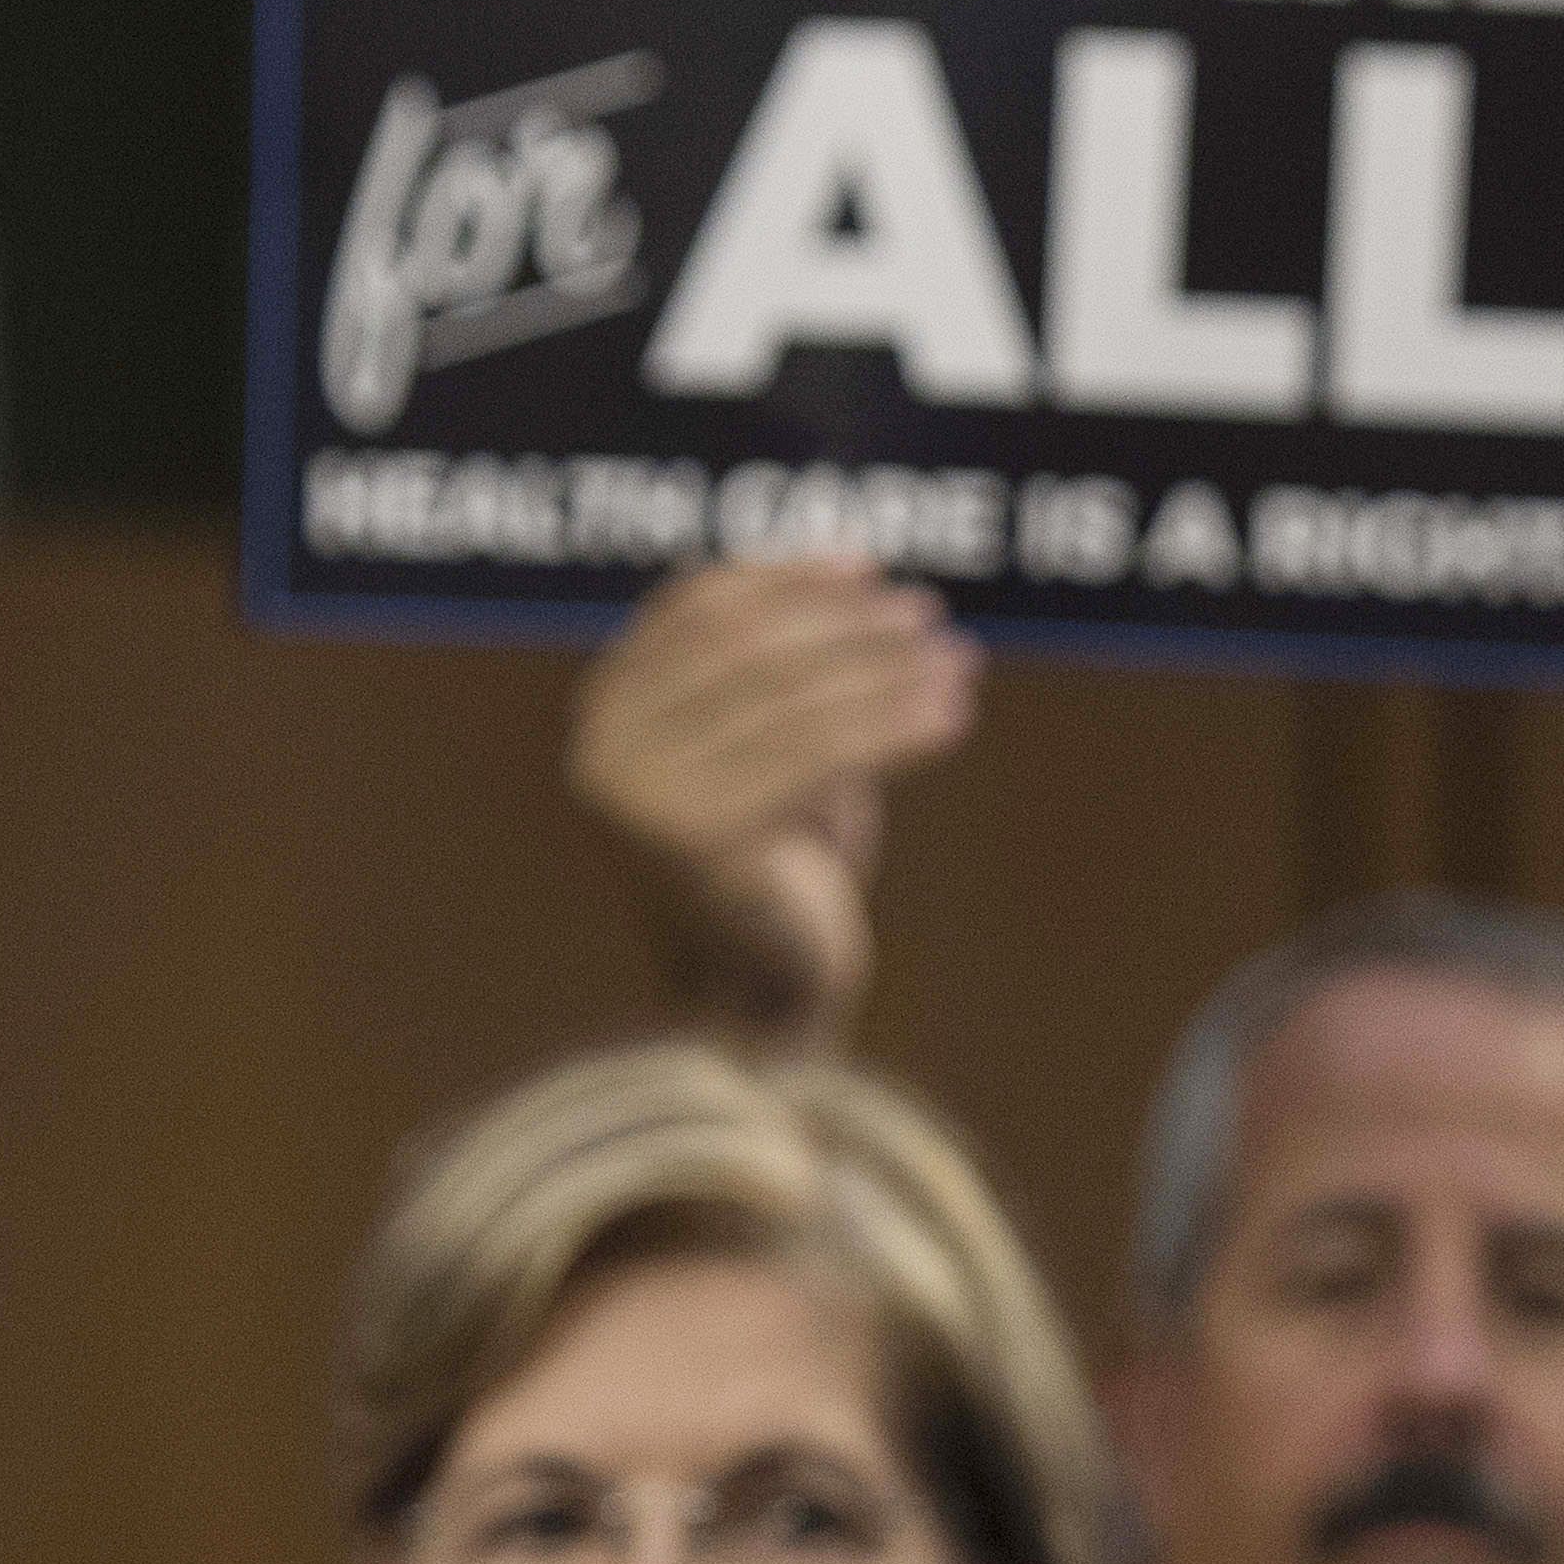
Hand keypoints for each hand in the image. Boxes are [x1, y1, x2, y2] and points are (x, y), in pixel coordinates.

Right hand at [569, 559, 975, 1045]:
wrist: (759, 1002)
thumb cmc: (775, 870)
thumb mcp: (770, 745)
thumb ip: (785, 664)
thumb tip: (853, 561)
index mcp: (606, 708)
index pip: (698, 606)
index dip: (786, 576)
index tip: (870, 567)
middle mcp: (605, 746)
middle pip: (747, 644)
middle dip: (846, 622)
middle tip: (928, 616)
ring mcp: (640, 795)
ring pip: (791, 699)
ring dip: (886, 673)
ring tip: (958, 663)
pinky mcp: (693, 841)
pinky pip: (815, 757)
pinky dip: (893, 728)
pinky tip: (952, 718)